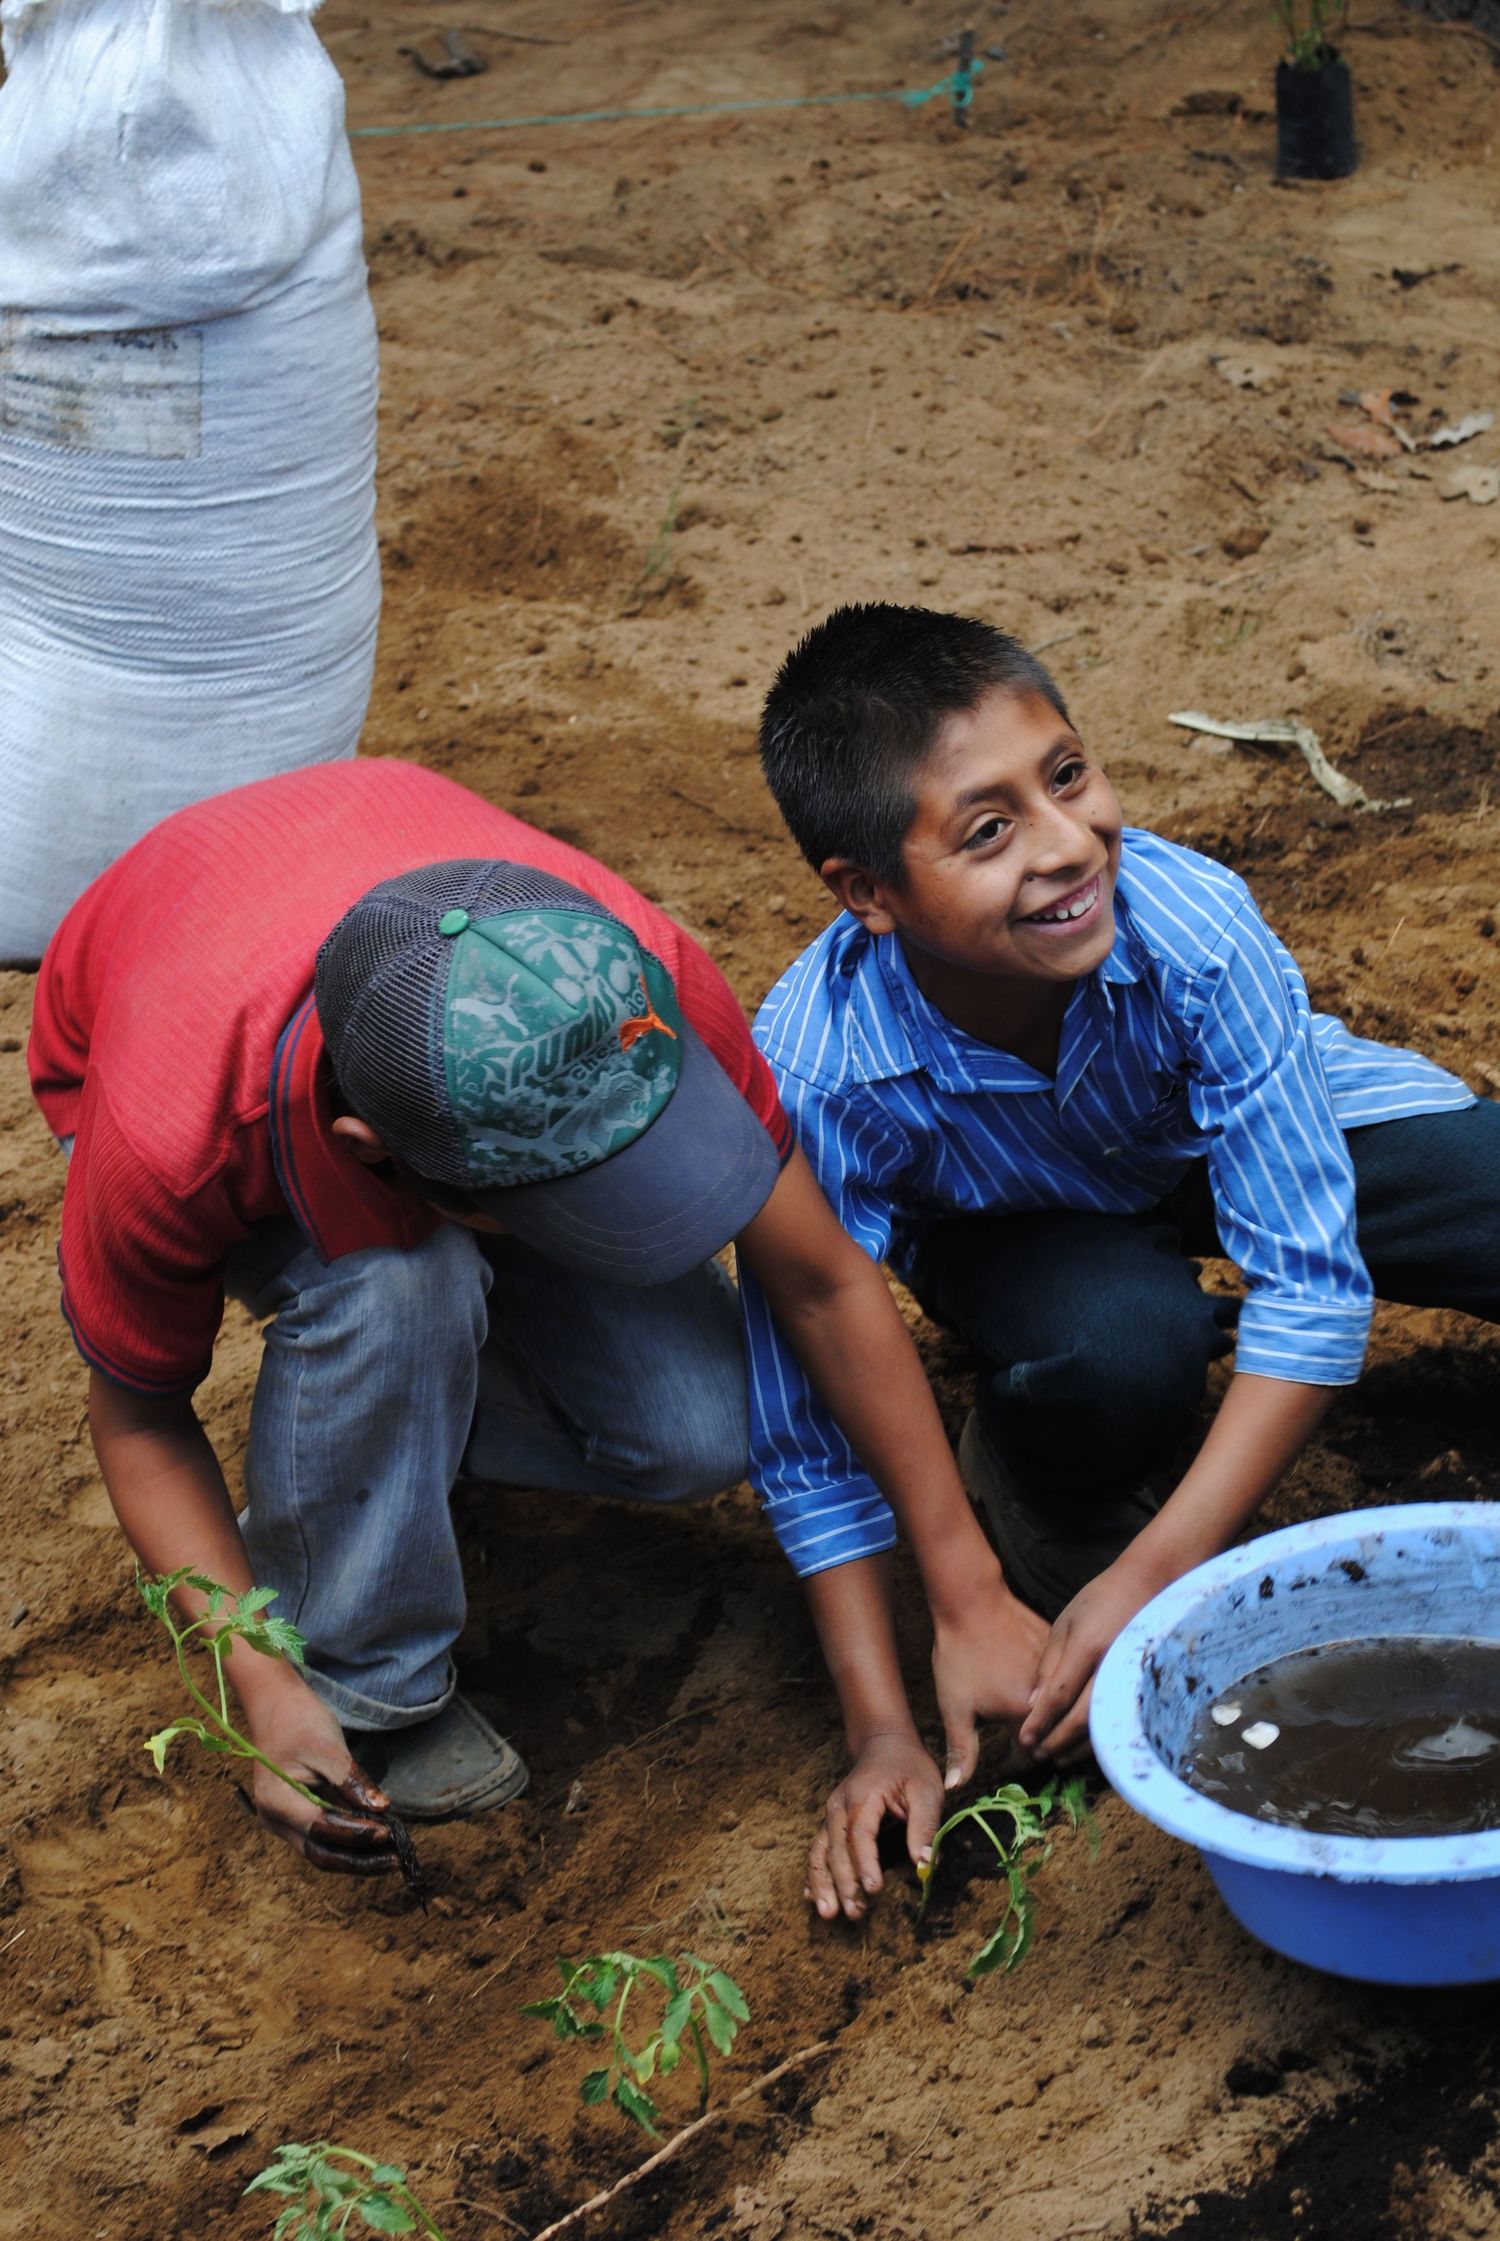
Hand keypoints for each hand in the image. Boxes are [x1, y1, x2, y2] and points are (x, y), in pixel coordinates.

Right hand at [245, 1680, 401, 1875]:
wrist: (274, 1706)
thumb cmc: (299, 1720)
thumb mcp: (328, 1745)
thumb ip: (352, 1780)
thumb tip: (382, 1809)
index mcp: (277, 1800)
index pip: (320, 1828)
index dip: (355, 1834)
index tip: (388, 1832)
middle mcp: (273, 1819)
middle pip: (320, 1853)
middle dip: (360, 1860)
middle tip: (398, 1859)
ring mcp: (280, 1822)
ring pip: (320, 1852)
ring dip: (356, 1857)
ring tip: (392, 1857)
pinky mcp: (292, 1818)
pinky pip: (320, 1839)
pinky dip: (347, 1843)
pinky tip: (374, 1841)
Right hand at [805, 1729, 944, 1922]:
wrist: (884, 1743)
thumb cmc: (909, 1768)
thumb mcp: (927, 1791)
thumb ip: (925, 1826)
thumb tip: (925, 1865)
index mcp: (863, 1797)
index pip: (860, 1835)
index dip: (865, 1864)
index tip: (874, 1890)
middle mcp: (840, 1807)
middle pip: (836, 1849)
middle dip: (843, 1883)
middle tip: (854, 1912)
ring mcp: (831, 1815)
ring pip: (819, 1852)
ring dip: (821, 1883)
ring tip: (827, 1913)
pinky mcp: (831, 1823)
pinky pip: (816, 1850)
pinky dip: (813, 1873)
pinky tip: (810, 1896)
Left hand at [930, 1569, 1049, 1791]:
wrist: (971, 1601)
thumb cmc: (959, 1656)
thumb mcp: (955, 1708)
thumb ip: (962, 1751)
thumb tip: (953, 1789)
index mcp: (1027, 1714)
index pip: (1036, 1752)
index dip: (1023, 1757)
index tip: (1011, 1756)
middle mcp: (1052, 1694)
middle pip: (1053, 1729)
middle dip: (1039, 1736)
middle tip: (1017, 1734)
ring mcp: (1060, 1667)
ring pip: (1061, 1702)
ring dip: (1049, 1710)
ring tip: (1025, 1707)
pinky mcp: (1061, 1648)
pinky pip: (1063, 1676)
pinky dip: (1053, 1683)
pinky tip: (1032, 1680)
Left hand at [1019, 1553, 1162, 1760]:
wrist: (1148, 1585)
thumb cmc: (1100, 1601)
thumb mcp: (1066, 1624)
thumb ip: (1049, 1664)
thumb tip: (1033, 1705)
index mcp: (1089, 1646)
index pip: (1059, 1695)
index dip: (1040, 1721)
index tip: (1024, 1739)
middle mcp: (1113, 1666)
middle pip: (1082, 1718)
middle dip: (1057, 1741)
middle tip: (1036, 1755)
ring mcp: (1134, 1679)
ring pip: (1105, 1726)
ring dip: (1078, 1748)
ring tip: (1057, 1758)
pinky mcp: (1146, 1687)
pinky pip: (1122, 1722)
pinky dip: (1102, 1739)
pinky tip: (1086, 1747)